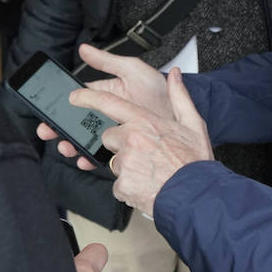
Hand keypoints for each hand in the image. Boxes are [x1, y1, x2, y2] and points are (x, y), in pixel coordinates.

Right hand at [36, 44, 171, 159]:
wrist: (179, 119)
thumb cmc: (158, 92)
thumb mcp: (133, 70)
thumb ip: (107, 61)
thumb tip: (83, 49)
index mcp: (107, 94)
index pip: (80, 98)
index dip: (64, 103)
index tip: (49, 107)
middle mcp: (107, 114)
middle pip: (77, 121)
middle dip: (60, 126)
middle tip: (48, 130)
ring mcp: (113, 133)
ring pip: (85, 140)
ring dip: (71, 143)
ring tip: (65, 146)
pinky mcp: (120, 150)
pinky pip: (100, 156)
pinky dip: (89, 158)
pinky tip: (83, 158)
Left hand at [76, 67, 213, 216]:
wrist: (196, 196)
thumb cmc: (194, 161)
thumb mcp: (193, 124)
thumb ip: (180, 96)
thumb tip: (175, 75)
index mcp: (144, 121)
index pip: (109, 104)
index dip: (88, 98)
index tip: (75, 97)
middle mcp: (131, 139)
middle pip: (110, 137)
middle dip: (121, 144)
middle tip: (145, 153)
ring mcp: (125, 162)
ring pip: (114, 161)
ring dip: (127, 166)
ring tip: (150, 171)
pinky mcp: (122, 185)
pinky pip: (118, 184)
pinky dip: (129, 186)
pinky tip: (147, 185)